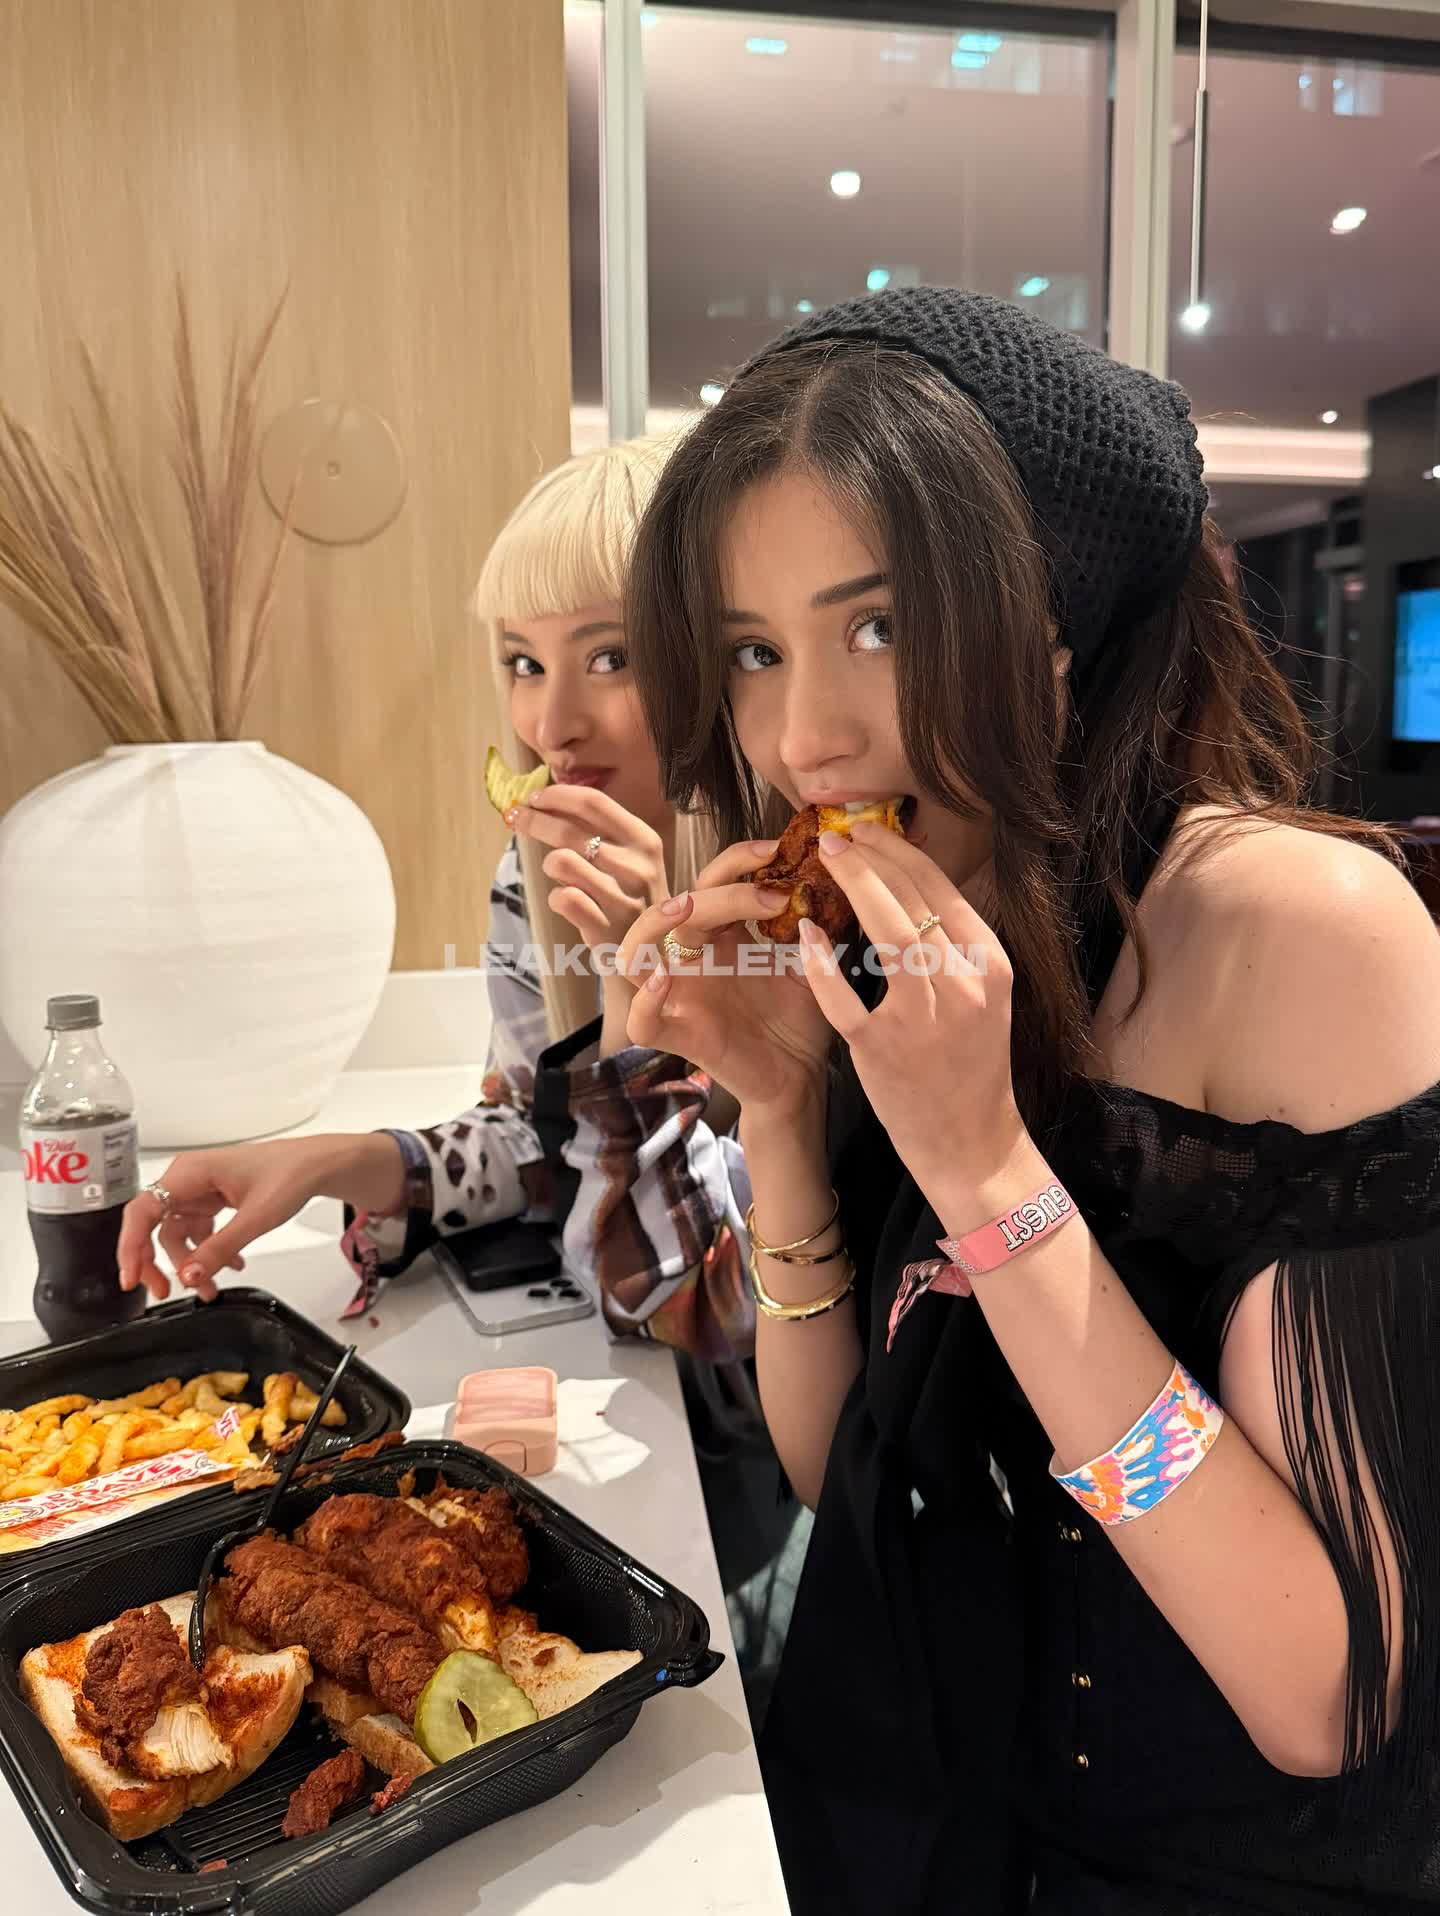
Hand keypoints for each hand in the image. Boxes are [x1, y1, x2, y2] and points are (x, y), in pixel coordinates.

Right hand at [117, 1135, 396, 1302]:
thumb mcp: (257, 1217)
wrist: (317, 1165)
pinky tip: (231, 1266)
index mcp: (189, 1173)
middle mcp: (188, 1180)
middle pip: (153, 1226)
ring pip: (177, 1235)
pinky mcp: (213, 1201)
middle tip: (163, 1292)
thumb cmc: (291, 1173)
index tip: (131, 1278)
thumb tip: (190, 1275)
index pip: (142, 1210)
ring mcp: (200, 1191)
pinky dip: (209, 1252)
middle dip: (157, 1262)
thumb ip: (220, 1247)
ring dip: (190, 1264)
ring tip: (210, 1289)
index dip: (130, 1246)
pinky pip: (199, 1232)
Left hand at [510, 785, 667, 963]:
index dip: (557, 796)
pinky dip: (555, 897)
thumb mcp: (631, 859)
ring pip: (561, 862)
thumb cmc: (632, 898)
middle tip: (516, 817)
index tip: (534, 797)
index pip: (593, 803)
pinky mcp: (606, 929)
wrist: (653, 955)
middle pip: (568, 831)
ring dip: (549, 864)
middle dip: (533, 820)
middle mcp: (638, 867)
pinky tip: (564, 901)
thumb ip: (599, 830)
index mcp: (644, 840)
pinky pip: (561, 899)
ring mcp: (623, 900)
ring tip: (556, 872)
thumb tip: (546, 798)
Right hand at [616, 838, 835, 1120]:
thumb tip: (838, 875)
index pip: (713, 881)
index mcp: (723, 937)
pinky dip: (645, 1000)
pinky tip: (664, 981)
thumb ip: (817, 926)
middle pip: (683, 907)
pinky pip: (642, 1020)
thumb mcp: (813, 964)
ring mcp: (680, 996)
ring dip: (653, 924)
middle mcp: (695, 960)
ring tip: (688, 909)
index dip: (739, 859)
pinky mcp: (680, 1036)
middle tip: (772, 891)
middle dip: (722, 889)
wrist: (801, 1078)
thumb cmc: (800, 1020)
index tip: (779, 850)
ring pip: (635, 953)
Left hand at [792, 820, 1037, 1218]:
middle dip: (872, 858)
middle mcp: (963, 986)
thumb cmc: (971, 1066)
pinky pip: (844, 995)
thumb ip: (956, 946)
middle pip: (915, 901)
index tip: (869, 832)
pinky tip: (804, 935)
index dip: (901, 853)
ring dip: (854, 887)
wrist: (971, 1143)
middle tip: (836, 836)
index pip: (942, 890)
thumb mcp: (983, 997)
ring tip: (824, 861)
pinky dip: (821, 962)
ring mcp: (924, 1019)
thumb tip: (915, 885)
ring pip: (889, 934)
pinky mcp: (882, 1050)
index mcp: (990, 966)